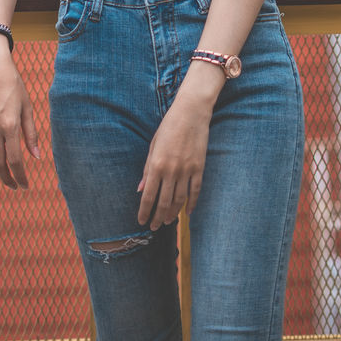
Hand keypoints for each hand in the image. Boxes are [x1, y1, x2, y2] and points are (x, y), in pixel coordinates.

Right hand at [0, 38, 39, 188]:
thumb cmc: (14, 85)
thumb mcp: (27, 107)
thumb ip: (31, 133)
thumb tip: (36, 156)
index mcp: (10, 125)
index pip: (15, 159)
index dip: (20, 176)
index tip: (25, 185)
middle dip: (8, 179)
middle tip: (16, 187)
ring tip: (7, 178)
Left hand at [137, 95, 210, 228]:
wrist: (191, 113)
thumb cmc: (168, 126)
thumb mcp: (153, 146)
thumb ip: (147, 169)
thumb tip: (140, 190)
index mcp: (156, 164)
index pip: (149, 196)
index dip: (144, 211)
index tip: (141, 221)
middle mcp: (171, 170)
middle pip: (164, 202)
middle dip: (158, 217)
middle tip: (154, 227)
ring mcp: (187, 170)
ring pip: (179, 200)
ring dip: (173, 214)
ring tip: (168, 222)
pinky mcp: (199, 168)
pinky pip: (195, 191)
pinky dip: (192, 204)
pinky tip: (188, 213)